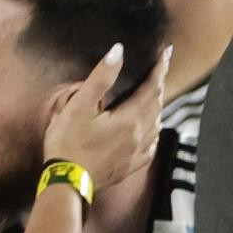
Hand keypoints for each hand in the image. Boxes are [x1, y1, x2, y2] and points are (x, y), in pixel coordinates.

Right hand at [43, 44, 170, 188]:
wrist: (66, 181)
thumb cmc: (68, 143)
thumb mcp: (79, 106)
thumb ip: (101, 77)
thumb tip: (118, 52)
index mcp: (129, 119)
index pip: (151, 87)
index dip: (160, 69)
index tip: (166, 54)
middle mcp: (139, 136)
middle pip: (156, 105)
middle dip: (159, 86)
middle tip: (159, 71)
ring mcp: (136, 153)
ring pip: (156, 125)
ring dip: (157, 108)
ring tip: (154, 97)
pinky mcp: (129, 167)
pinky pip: (150, 146)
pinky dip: (153, 133)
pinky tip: (149, 132)